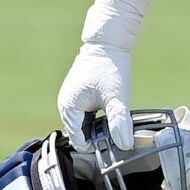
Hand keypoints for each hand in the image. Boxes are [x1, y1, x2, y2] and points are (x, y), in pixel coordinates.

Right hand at [59, 0, 154, 147]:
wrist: (108, 43)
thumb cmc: (110, 68)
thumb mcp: (117, 98)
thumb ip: (119, 122)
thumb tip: (124, 146)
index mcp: (68, 108)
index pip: (79, 141)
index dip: (97, 147)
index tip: (115, 145)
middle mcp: (65, 106)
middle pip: (81, 135)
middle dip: (99, 139)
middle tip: (119, 134)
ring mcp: (71, 101)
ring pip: (85, 126)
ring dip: (99, 129)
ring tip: (117, 125)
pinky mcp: (79, 96)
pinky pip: (87, 116)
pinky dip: (99, 120)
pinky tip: (113, 115)